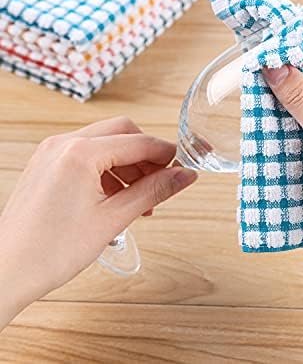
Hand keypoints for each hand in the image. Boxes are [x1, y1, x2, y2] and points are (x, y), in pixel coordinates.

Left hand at [0, 117, 196, 327]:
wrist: (8, 271)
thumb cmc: (50, 250)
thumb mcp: (114, 218)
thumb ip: (154, 191)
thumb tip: (184, 176)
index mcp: (80, 153)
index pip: (139, 142)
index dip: (166, 155)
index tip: (182, 168)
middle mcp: (63, 144)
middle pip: (122, 132)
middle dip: (147, 155)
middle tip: (162, 181)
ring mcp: (52, 152)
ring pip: (105, 142)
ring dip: (128, 164)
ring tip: (139, 197)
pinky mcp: (47, 164)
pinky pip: (86, 154)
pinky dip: (107, 169)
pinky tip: (116, 195)